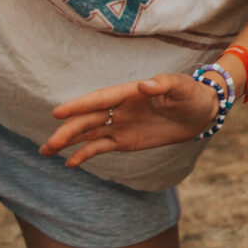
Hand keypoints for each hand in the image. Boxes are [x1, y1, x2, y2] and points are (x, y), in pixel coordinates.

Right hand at [43, 73, 221, 165]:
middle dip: (68, 131)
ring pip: (88, 133)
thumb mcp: (183, 87)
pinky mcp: (125, 140)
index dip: (79, 106)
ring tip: (45, 151)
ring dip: (68, 142)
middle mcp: (119, 108)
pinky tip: (69, 162)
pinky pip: (100, 146)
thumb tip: (145, 85)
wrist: (201, 113)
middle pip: (88, 119)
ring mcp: (120, 125)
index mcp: (129, 92)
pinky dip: (85, 154)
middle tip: (48, 145)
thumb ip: (164, 85)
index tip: (57, 113)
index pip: (100, 100)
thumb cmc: (192, 94)